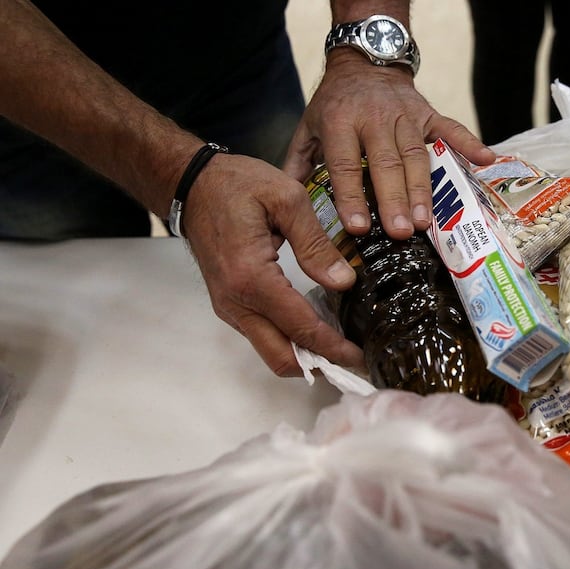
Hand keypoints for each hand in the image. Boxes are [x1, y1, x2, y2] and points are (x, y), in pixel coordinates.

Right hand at [183, 153, 364, 375]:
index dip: (333, 347)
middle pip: (281, 358)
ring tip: (340, 346)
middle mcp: (235, 301)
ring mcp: (229, 306)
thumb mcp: (287, 199)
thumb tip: (344, 281)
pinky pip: (261, 334)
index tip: (359, 356)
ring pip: (270, 350)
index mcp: (251, 277)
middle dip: (319, 365)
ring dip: (305, 355)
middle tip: (353, 361)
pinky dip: (289, 339)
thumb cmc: (237, 185)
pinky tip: (315, 326)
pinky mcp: (229, 303)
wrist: (192, 184)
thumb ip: (316, 244)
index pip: (300, 328)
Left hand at [283, 51, 494, 239]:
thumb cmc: (335, 103)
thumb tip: (287, 208)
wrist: (364, 61)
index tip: (357, 226)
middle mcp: (374, 118)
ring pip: (416, 155)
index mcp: (340, 121)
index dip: (351, 196)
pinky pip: (451, 129)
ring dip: (422, 189)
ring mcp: (405, 115)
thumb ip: (299, 166)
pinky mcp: (428, 113)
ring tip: (424, 221)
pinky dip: (469, 143)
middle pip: (386, 163)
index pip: (345, 164)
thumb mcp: (308, 128)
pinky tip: (486, 160)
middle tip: (400, 231)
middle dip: (394, 199)